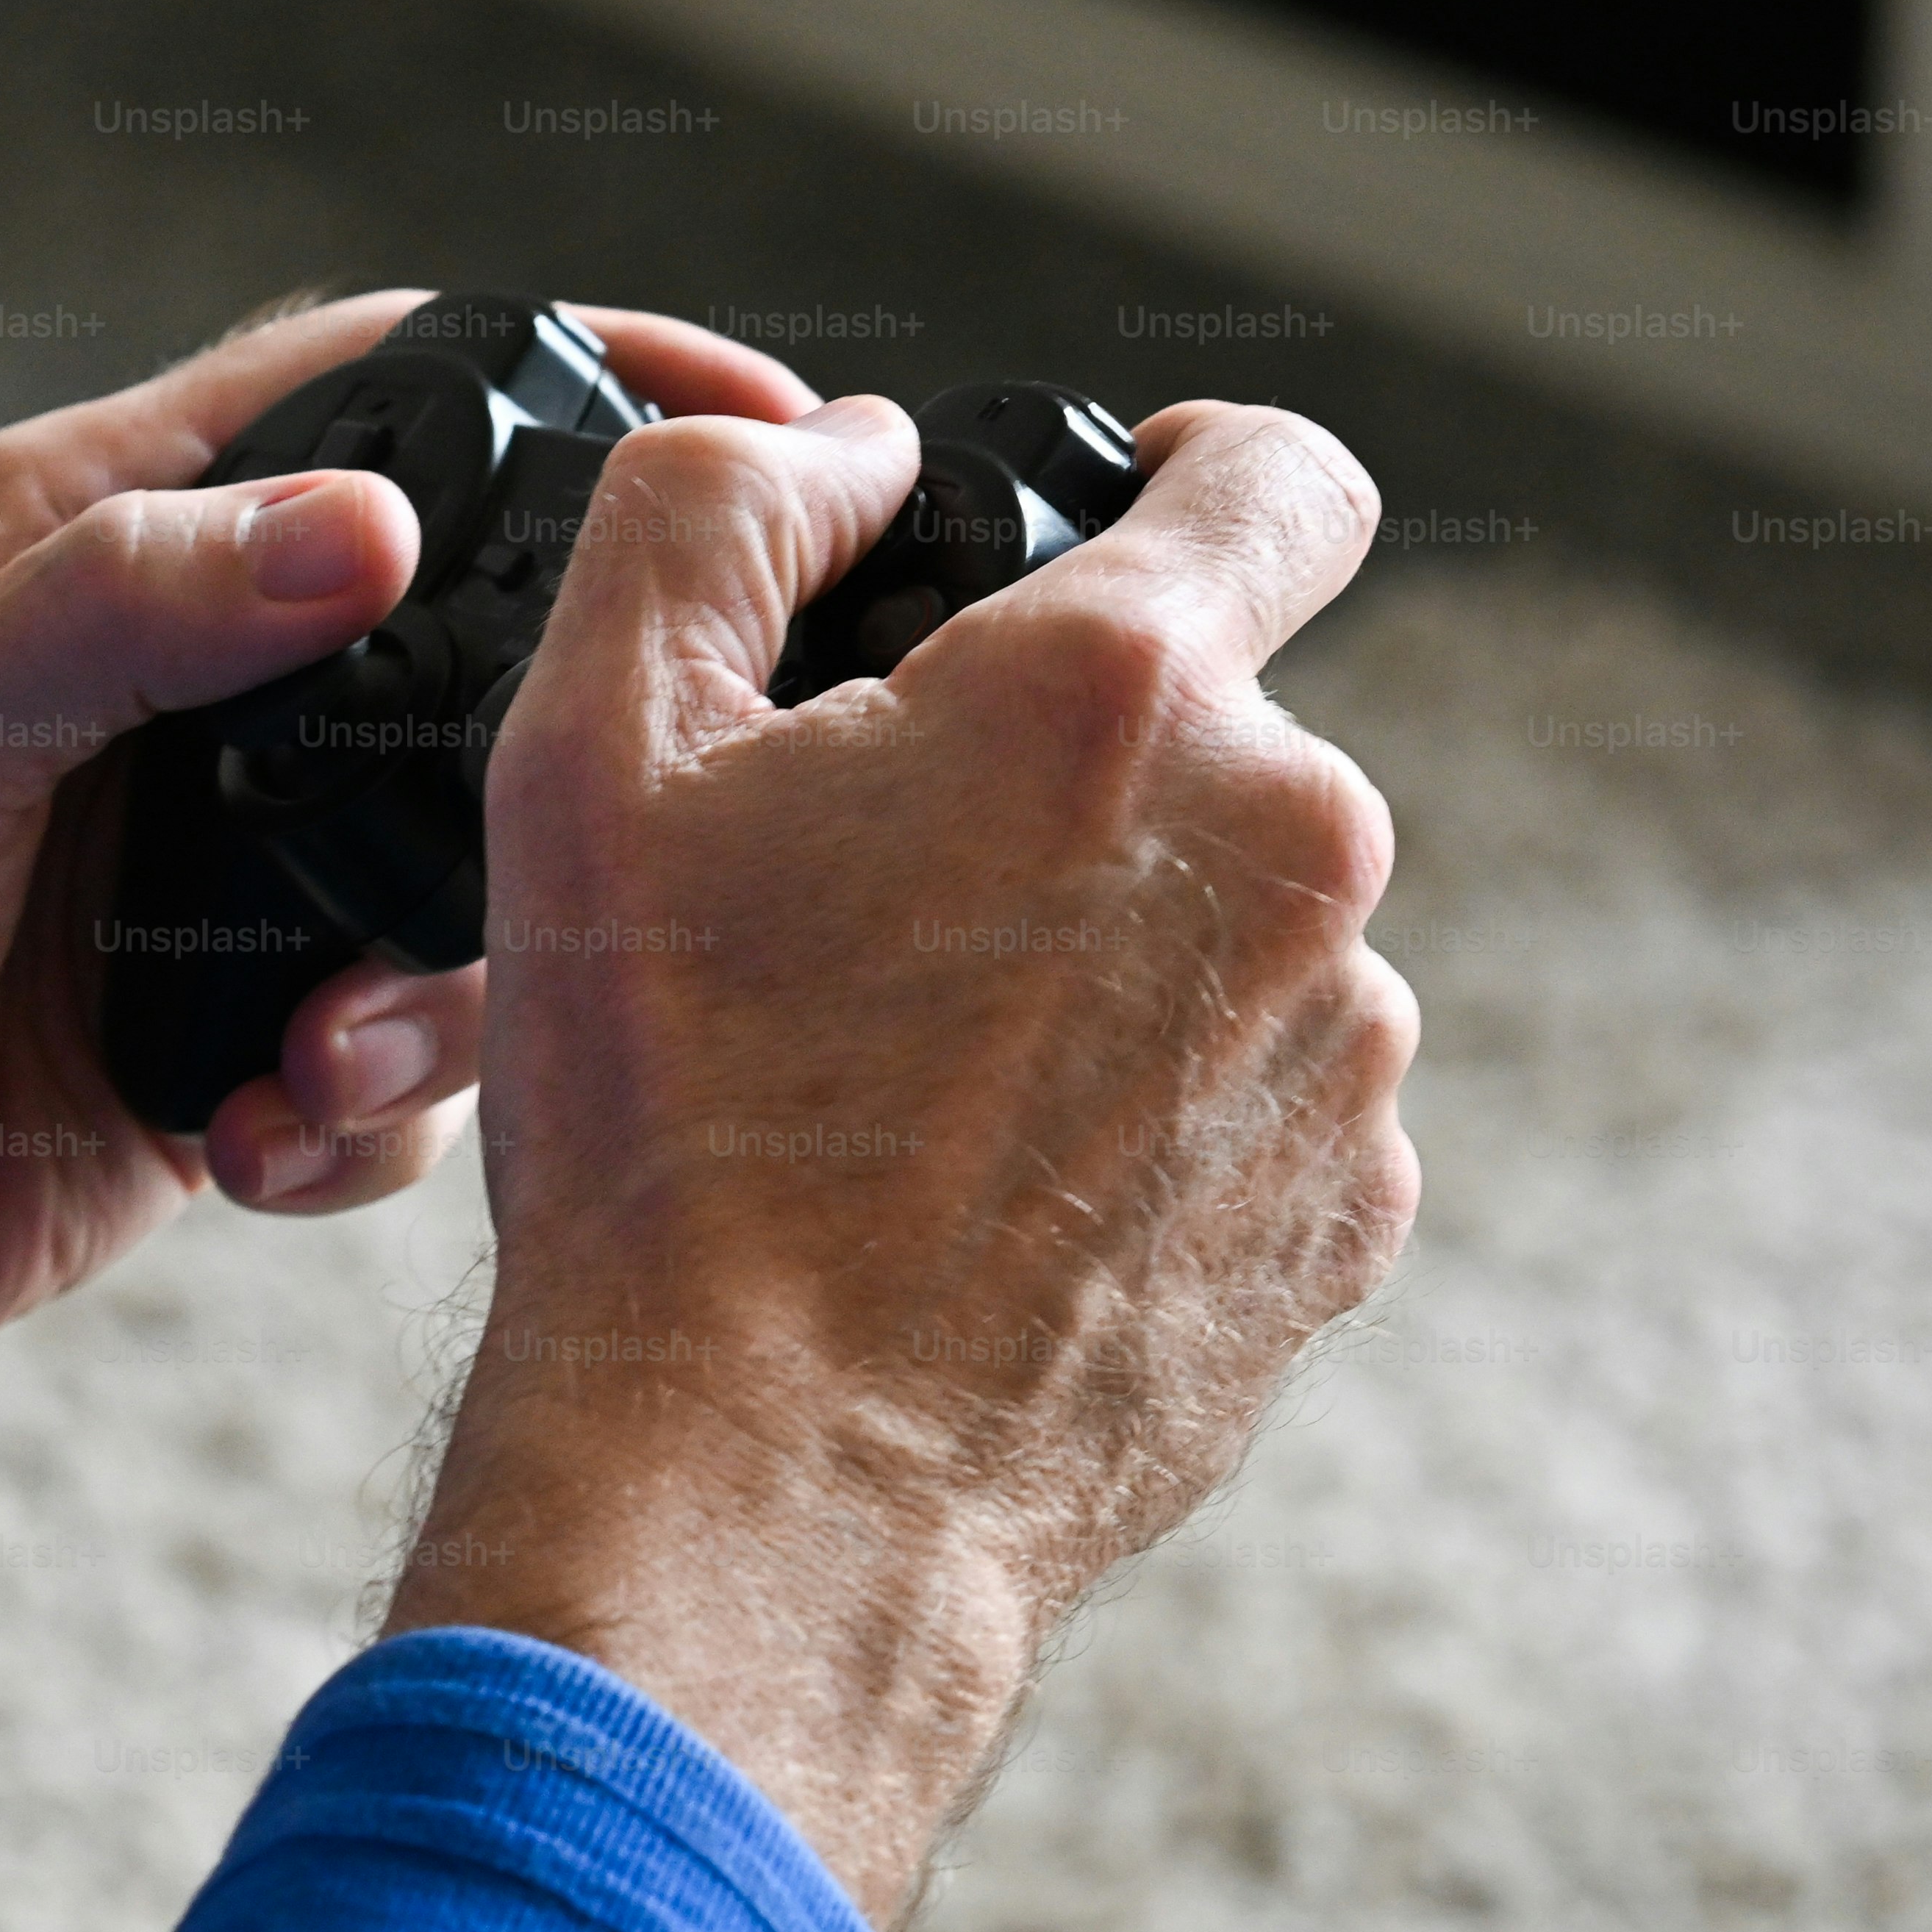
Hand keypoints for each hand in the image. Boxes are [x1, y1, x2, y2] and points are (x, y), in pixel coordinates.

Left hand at [0, 294, 820, 1535]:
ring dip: (441, 987)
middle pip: (467, 653)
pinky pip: (383, 1072)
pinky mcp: (209, 1052)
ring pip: (455, 886)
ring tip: (317, 1063)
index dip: (577, 374)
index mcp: (95, 549)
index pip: (381, 389)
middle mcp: (174, 701)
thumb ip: (134, 608)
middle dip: (570, 734)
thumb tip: (372, 525)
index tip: (768, 420)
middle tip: (682, 788)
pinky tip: (248, 1152)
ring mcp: (203, 885)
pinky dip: (361, 1120)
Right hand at [383, 396, 1416, 1931]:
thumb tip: (845, 449)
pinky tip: (981, 1195)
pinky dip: (1143, 1113)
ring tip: (908, 1083)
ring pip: (1233, 925)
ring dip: (1108, 953)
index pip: (1277, 477)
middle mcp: (1296, 853)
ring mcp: (1344, 1053)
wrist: (761, 1482)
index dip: (1199, 467)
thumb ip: (707, 511)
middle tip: (872, 900)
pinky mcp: (1344, 1221)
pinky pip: (1254, 1097)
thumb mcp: (586, 749)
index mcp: (1128, 699)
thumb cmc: (663, 1122)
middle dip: (1066, 778)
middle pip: (1215, 732)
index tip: (1129, 513)